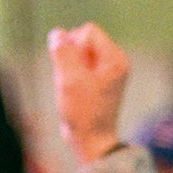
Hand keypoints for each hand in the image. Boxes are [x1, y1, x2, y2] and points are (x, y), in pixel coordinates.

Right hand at [47, 22, 129, 165]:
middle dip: (69, 57)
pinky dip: (69, 76)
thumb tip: (57, 33)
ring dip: (67, 68)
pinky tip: (70, 92)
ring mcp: (106, 71)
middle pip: (82, 41)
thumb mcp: (70, 79)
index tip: (71, 70)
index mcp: (115, 59)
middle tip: (71, 81)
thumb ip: (63, 52)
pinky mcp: (97, 80)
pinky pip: (76, 66)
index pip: (88, 32)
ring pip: (77, 54)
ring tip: (71, 89)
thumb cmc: (83, 112)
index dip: (73, 45)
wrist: (90, 141)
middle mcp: (114, 62)